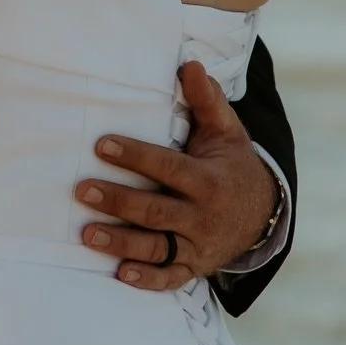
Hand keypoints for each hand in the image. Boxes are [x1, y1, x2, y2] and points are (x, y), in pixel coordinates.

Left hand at [74, 61, 277, 291]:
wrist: (263, 213)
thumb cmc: (231, 163)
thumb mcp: (226, 131)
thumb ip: (206, 100)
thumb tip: (189, 64)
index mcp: (209, 179)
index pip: (167, 168)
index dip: (135, 157)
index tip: (101, 144)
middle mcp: (203, 215)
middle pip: (156, 211)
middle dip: (119, 202)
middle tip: (82, 191)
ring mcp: (198, 245)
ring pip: (157, 248)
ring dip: (121, 242)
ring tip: (87, 234)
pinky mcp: (193, 267)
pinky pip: (170, 278)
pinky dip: (147, 280)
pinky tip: (120, 274)